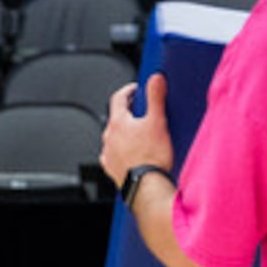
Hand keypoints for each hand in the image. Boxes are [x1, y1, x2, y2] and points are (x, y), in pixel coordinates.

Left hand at [102, 72, 174, 188]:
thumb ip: (156, 98)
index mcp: (118, 122)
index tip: (135, 89)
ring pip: (114, 137)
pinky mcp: (112, 168)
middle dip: (128, 113)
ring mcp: (108, 153)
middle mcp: (109, 137)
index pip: (118, 98)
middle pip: (116, 118)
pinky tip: (132, 154)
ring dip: (124, 133)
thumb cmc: (152, 158)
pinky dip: (122, 151)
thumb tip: (155, 79)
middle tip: (141, 112)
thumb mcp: (158, 122)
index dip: (128, 90)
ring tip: (139, 136)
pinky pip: (114, 154)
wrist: (147, 187)